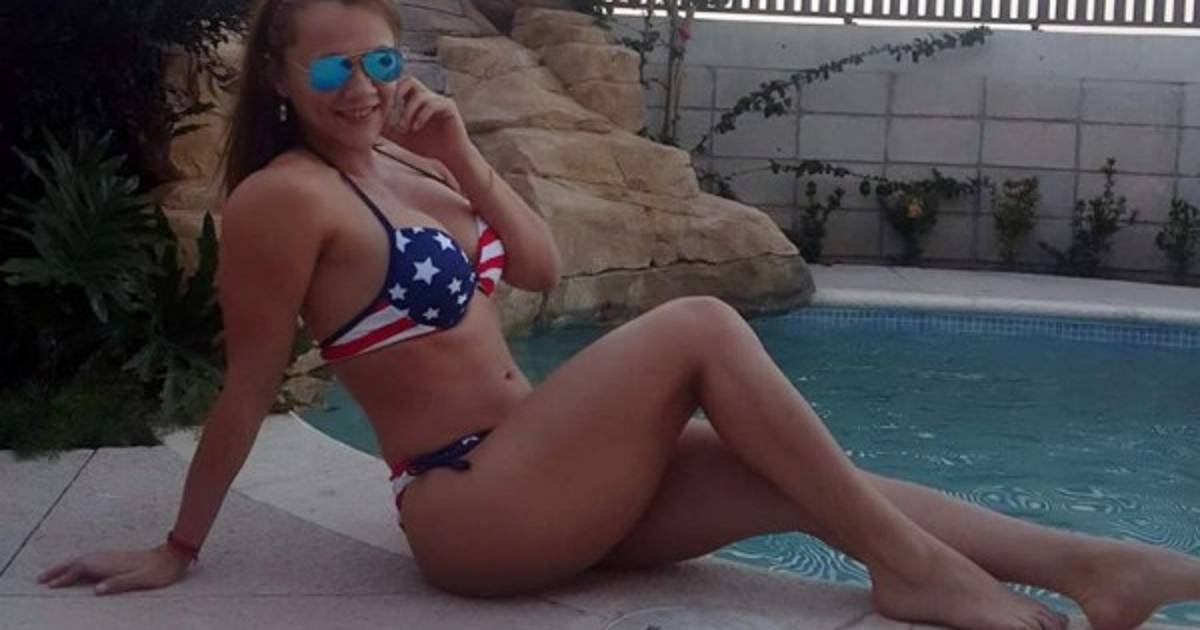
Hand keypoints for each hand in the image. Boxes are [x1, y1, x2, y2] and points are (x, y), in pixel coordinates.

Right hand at [38, 546, 189, 595]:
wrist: (173, 555)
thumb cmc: (158, 571)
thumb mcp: (141, 579)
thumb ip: (119, 584)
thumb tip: (96, 590)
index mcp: (110, 563)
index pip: (80, 570)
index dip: (64, 578)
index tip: (49, 585)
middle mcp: (107, 557)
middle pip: (76, 562)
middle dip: (57, 569)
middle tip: (39, 579)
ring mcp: (111, 556)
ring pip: (82, 559)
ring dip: (66, 566)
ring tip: (52, 575)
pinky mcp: (116, 557)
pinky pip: (89, 560)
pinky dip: (77, 564)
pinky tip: (77, 569)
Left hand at [383, 76, 473, 166]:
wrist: (450, 157)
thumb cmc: (429, 147)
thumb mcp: (403, 138)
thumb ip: (389, 129)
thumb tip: (370, 124)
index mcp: (416, 101)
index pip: (400, 86)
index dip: (389, 93)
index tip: (383, 109)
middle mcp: (427, 97)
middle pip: (409, 80)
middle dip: (398, 93)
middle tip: (392, 110)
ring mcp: (438, 100)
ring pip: (419, 93)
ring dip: (408, 110)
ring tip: (405, 128)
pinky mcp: (448, 107)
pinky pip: (432, 103)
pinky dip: (421, 115)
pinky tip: (416, 127)